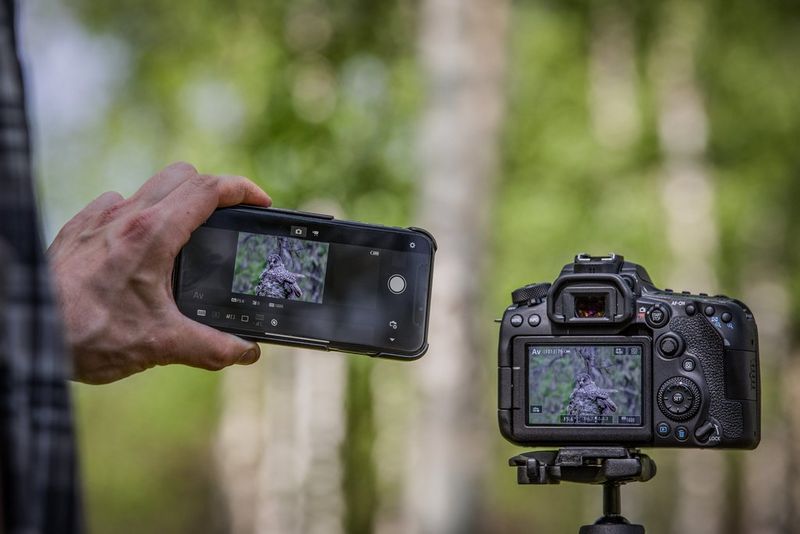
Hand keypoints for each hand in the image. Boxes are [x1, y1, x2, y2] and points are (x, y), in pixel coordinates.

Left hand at [47, 162, 271, 383]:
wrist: (27, 332)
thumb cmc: (87, 334)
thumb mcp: (161, 344)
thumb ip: (211, 347)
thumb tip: (246, 352)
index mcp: (154, 234)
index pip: (209, 189)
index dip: (243, 189)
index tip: (261, 202)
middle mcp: (126, 216)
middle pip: (182, 175)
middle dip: (211, 190)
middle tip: (225, 220)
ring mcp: (98, 219)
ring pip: (148, 188)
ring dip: (173, 202)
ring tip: (183, 239)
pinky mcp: (77, 230)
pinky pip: (114, 205)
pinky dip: (135, 215)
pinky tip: (134, 249)